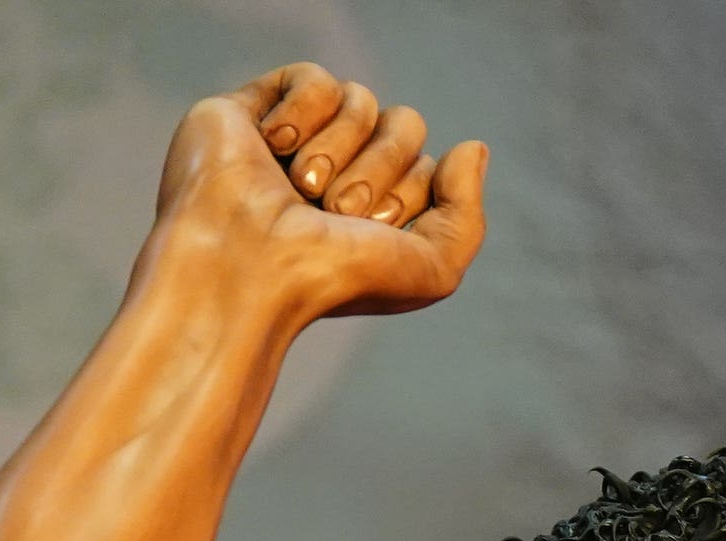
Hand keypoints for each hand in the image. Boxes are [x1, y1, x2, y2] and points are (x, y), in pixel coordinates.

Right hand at [149, 62, 488, 321]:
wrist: (253, 265)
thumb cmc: (336, 278)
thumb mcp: (433, 268)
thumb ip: (466, 214)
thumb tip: (472, 147)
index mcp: (378, 209)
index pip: (429, 166)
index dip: (410, 193)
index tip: (371, 229)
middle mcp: (341, 171)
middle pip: (404, 125)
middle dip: (380, 168)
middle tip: (336, 211)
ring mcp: (300, 140)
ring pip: (362, 99)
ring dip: (339, 149)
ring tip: (300, 188)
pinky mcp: (255, 110)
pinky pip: (315, 78)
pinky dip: (304, 112)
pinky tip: (272, 146)